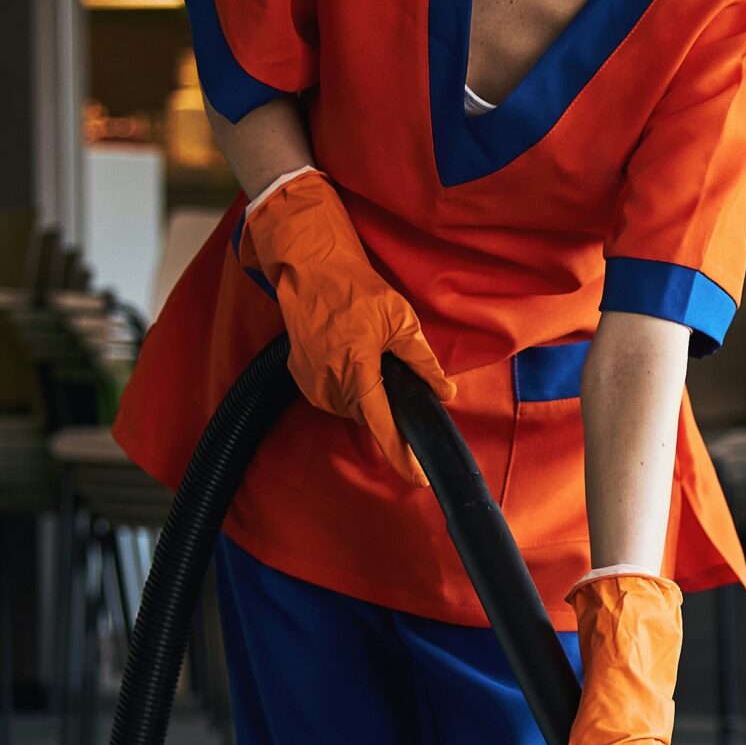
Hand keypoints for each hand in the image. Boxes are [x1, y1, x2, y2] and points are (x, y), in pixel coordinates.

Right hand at [240, 168, 453, 481]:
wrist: (309, 268)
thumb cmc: (354, 288)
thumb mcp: (400, 320)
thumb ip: (422, 361)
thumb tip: (444, 391)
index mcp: (356, 372)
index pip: (383, 426)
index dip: (401, 454)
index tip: (416, 476)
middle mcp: (329, 384)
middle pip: (370, 416)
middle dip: (388, 405)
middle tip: (394, 369)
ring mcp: (312, 383)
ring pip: (352, 407)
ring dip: (367, 393)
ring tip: (367, 352)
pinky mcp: (302, 378)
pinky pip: (335, 396)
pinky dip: (349, 385)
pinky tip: (351, 356)